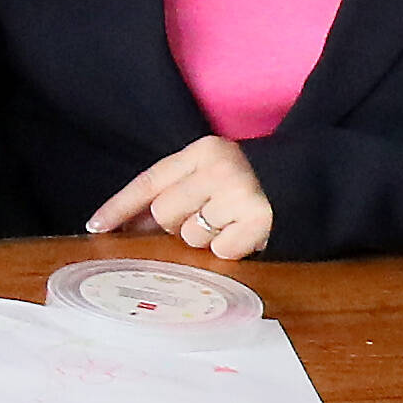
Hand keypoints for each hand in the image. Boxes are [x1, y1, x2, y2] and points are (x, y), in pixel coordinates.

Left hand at [88, 134, 271, 261]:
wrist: (307, 181)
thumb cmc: (244, 184)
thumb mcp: (206, 175)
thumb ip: (170, 193)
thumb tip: (124, 227)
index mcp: (202, 151)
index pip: (149, 182)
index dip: (120, 207)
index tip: (95, 228)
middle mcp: (219, 166)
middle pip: (164, 214)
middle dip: (177, 223)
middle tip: (206, 215)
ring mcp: (240, 191)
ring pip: (191, 236)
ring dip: (204, 238)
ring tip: (228, 223)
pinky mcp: (259, 219)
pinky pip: (220, 252)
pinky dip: (230, 250)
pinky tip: (244, 234)